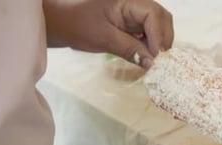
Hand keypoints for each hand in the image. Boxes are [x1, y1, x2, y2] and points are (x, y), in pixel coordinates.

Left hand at [43, 0, 173, 67]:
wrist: (57, 21)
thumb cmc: (75, 24)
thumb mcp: (103, 38)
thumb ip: (129, 49)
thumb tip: (151, 63)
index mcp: (128, 1)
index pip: (154, 15)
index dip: (159, 36)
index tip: (155, 57)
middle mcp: (134, 4)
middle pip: (162, 18)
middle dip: (163, 39)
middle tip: (158, 61)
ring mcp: (133, 13)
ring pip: (157, 26)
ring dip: (158, 43)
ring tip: (150, 60)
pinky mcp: (130, 23)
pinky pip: (148, 33)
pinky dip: (150, 45)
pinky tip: (144, 56)